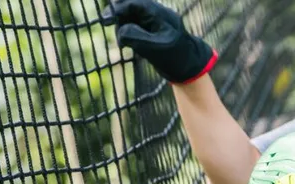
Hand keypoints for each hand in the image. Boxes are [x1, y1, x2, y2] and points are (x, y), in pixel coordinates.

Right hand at [103, 0, 217, 82]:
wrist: (189, 67)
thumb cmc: (176, 58)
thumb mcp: (154, 48)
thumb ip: (136, 37)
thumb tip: (121, 30)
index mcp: (159, 14)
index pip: (134, 4)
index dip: (117, 10)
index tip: (105, 21)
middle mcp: (156, 13)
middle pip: (130, 6)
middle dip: (119, 16)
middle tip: (113, 29)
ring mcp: (153, 20)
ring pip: (129, 15)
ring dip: (122, 26)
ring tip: (125, 44)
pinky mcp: (150, 29)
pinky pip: (133, 24)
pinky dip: (127, 32)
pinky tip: (128, 44)